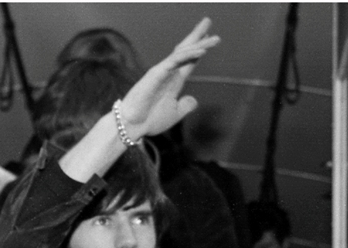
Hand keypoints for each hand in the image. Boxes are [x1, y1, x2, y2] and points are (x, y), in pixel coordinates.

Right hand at [120, 18, 219, 138]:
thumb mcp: (174, 114)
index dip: (200, 50)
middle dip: (197, 37)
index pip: (189, 61)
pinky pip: (175, 60)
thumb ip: (184, 106)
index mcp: (173, 82)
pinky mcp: (157, 73)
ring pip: (182, 53)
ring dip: (198, 43)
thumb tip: (194, 100)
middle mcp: (169, 73)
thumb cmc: (149, 120)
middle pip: (185, 50)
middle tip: (208, 22)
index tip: (210, 39)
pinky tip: (202, 50)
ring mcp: (163, 72)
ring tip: (213, 38)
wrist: (133, 126)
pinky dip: (188, 54)